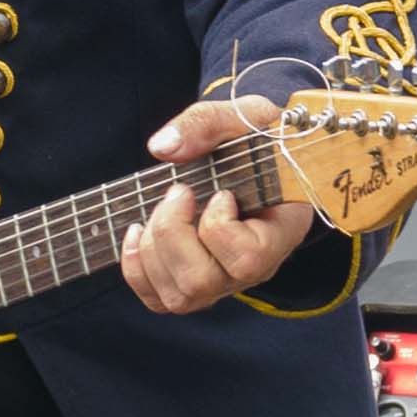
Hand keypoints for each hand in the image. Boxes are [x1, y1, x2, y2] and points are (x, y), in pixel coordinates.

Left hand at [118, 94, 311, 316]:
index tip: (220, 192)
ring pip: (178, 296)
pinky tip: (137, 232)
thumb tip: (163, 148)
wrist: (258, 156)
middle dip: (172, 232)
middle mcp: (255, 269)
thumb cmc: (258, 139)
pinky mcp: (196, 285)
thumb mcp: (243, 116)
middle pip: (201, 282)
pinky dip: (136, 268)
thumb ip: (206, 123)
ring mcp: (224, 282)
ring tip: (160, 209)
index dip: (218, 227)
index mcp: (280, 234)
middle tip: (179, 192)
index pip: (247, 259)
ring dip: (152, 248)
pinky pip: (158, 300)